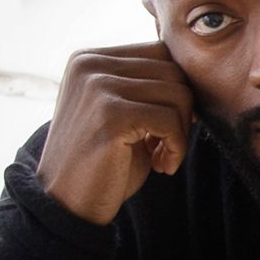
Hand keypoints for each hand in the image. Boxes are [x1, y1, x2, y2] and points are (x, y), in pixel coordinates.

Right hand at [37, 42, 194, 224]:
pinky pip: (169, 120)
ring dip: (181, 132)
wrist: (65, 206)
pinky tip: (163, 166)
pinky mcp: (109, 114)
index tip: (170, 125)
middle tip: (167, 146)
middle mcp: (89, 65)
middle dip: (182, 111)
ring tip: (162, 157)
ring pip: (177, 93)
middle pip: (172, 70)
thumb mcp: (120, 113)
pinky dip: (177, 146)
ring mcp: (97, 86)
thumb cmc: (100, 162)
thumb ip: (145, 87)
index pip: (159, 53)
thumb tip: (195, 74)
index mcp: (88, 59)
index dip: (176, 89)